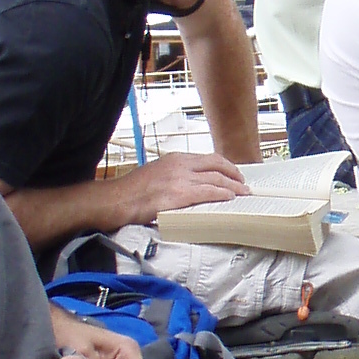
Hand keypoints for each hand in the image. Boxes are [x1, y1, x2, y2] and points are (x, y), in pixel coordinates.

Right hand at [114, 151, 247, 222]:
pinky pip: (208, 192)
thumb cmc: (131, 191)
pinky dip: (222, 194)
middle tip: (243, 183)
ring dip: (233, 186)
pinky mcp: (179, 195)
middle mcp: (180, 165)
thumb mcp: (155, 173)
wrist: (116, 199)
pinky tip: (230, 198)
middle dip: (234, 173)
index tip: (232, 172)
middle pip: (216, 165)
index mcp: (175, 158)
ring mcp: (180, 179)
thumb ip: (173, 175)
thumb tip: (188, 184)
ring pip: (216, 179)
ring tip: (243, 193)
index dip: (224, 165)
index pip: (207, 158)